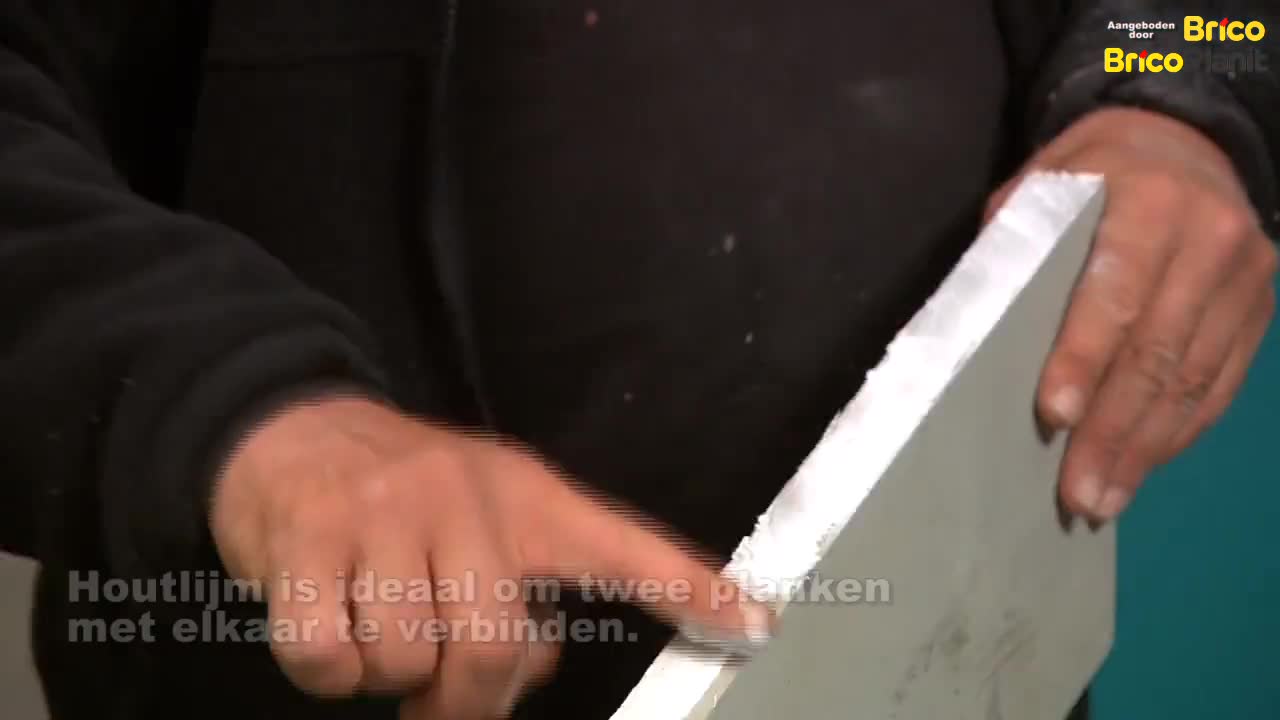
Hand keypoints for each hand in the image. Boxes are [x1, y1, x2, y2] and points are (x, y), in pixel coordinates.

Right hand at [212, 395, 766, 718]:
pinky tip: (328, 625)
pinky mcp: (307, 541)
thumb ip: (522, 586)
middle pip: (492, 646)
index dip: (687, 587)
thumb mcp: (484, 515)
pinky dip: (327, 670)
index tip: (752, 624)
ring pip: (404, 659)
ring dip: (388, 674)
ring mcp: (384, 516)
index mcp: (526, 497)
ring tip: (377, 626)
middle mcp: (465, 500)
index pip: (620, 545)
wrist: (295, 433)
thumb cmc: (407, 492)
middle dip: (466, 699)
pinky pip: (327, 656)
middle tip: (441, 696)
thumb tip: (530, 666)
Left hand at [986, 107, 1276, 522]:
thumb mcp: (1049, 179)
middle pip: (1157, 353)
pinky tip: (1143, 467)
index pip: (1115, 294)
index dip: (1083, 358)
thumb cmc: (1097, 169)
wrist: (1190, 137)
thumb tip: (981, 317)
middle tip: (1077, 495)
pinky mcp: (1259, 310)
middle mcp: (1211, 241)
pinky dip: (1180, 431)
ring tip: (1102, 501)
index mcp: (1151, 203)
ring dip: (1145, 449)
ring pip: (1193, 380)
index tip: (1053, 416)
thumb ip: (1019, 239)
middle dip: (1113, 431)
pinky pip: (1221, 384)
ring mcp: (1247, 278)